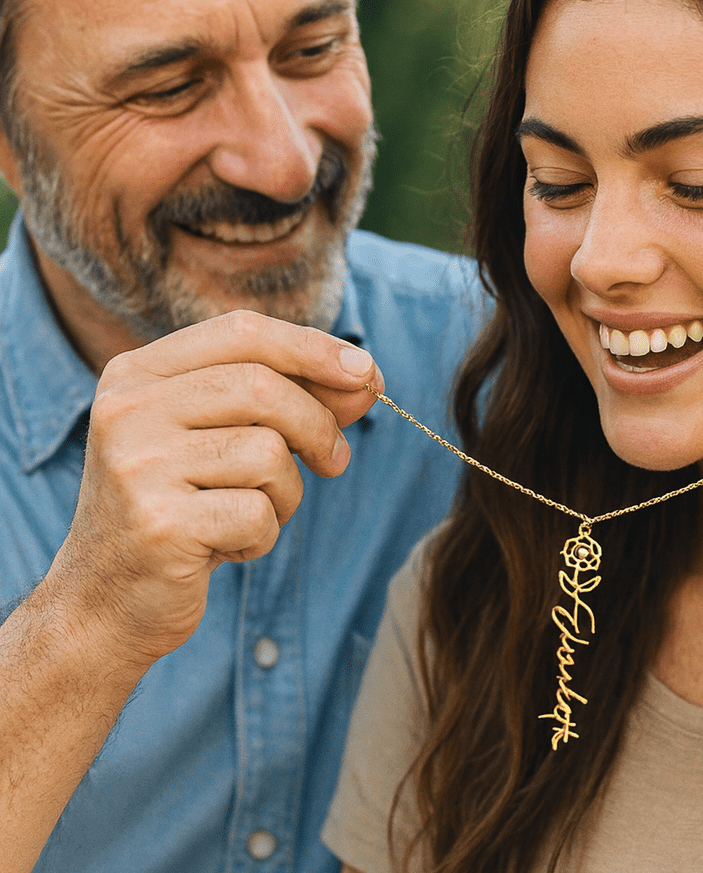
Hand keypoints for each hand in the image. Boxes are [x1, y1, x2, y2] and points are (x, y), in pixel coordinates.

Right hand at [46, 310, 382, 669]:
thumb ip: (288, 400)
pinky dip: (264, 536)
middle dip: (318, 425)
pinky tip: (227, 546)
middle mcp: (128, 410)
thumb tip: (366, 379)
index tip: (367, 373)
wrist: (103, 602)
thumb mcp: (221, 439)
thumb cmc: (178, 508)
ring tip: (254, 513)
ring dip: (287, 492)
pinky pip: (259, 514)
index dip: (314, 348)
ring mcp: (139, 466)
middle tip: (333, 461)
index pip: (243, 331)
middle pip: (264, 387)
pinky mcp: (160, 525)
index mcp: (138, 374)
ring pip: (269, 453)